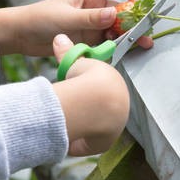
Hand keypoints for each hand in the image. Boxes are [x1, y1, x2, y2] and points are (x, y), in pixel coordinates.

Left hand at [0, 0, 153, 56]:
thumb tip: (115, 14)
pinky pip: (111, 42)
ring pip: (121, 27)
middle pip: (126, 8)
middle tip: (144, 31)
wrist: (22, 36)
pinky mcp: (92, 40)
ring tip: (142, 45)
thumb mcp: (65, 17)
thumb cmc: (40, 18)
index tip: (135, 1)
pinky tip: (126, 52)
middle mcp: (98, 7)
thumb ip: (90, 17)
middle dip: (137, 17)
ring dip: (132, 35)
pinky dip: (120, 46)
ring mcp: (95, 24)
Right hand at [50, 34, 129, 155]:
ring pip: (96, 128)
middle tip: (70, 108)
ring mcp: (115, 125)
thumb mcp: (74, 63)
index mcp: (115, 84)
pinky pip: (91, 143)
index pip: (100, 89)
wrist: (93, 102)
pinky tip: (70, 142)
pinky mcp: (107, 141)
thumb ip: (67, 53)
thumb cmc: (85, 79)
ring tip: (68, 125)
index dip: (85, 90)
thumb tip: (59, 36)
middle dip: (86, 110)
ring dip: (83, 128)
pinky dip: (80, 143)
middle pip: (100, 110)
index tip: (74, 92)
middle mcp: (120, 105)